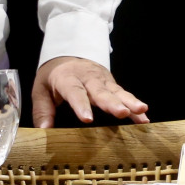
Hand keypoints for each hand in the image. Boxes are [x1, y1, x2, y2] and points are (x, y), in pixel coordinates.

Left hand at [31, 57, 148, 128]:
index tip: (87, 119)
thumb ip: (42, 110)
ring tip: (141, 111)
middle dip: (112, 103)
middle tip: (122, 113)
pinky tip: (144, 117)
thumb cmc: (53, 76)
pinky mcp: (112, 84)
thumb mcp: (40, 90)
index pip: (75, 92)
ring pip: (117, 91)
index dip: (81, 105)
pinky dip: (134, 104)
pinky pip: (124, 95)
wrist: (69, 54)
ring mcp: (103, 80)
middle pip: (101, 91)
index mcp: (67, 78)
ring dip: (130, 101)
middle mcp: (88, 78)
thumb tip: (44, 130)